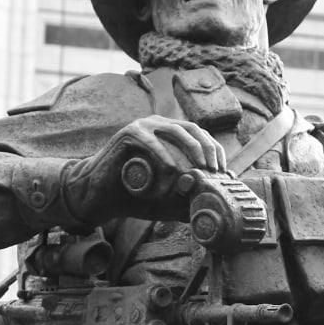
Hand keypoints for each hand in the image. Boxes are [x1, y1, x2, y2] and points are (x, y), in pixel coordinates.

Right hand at [61, 117, 227, 223]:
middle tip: (214, 172)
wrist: (99, 197)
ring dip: (190, 151)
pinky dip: (163, 156)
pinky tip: (172, 171)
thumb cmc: (134, 196)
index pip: (201, 136)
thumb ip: (188, 195)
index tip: (224, 173)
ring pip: (174, 131)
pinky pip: (151, 141)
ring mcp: (142, 127)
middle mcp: (158, 126)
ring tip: (198, 172)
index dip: (216, 151)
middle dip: (207, 150)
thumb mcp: (168, 198)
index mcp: (170, 135)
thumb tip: (213, 198)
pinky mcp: (127, 134)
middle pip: (192, 129)